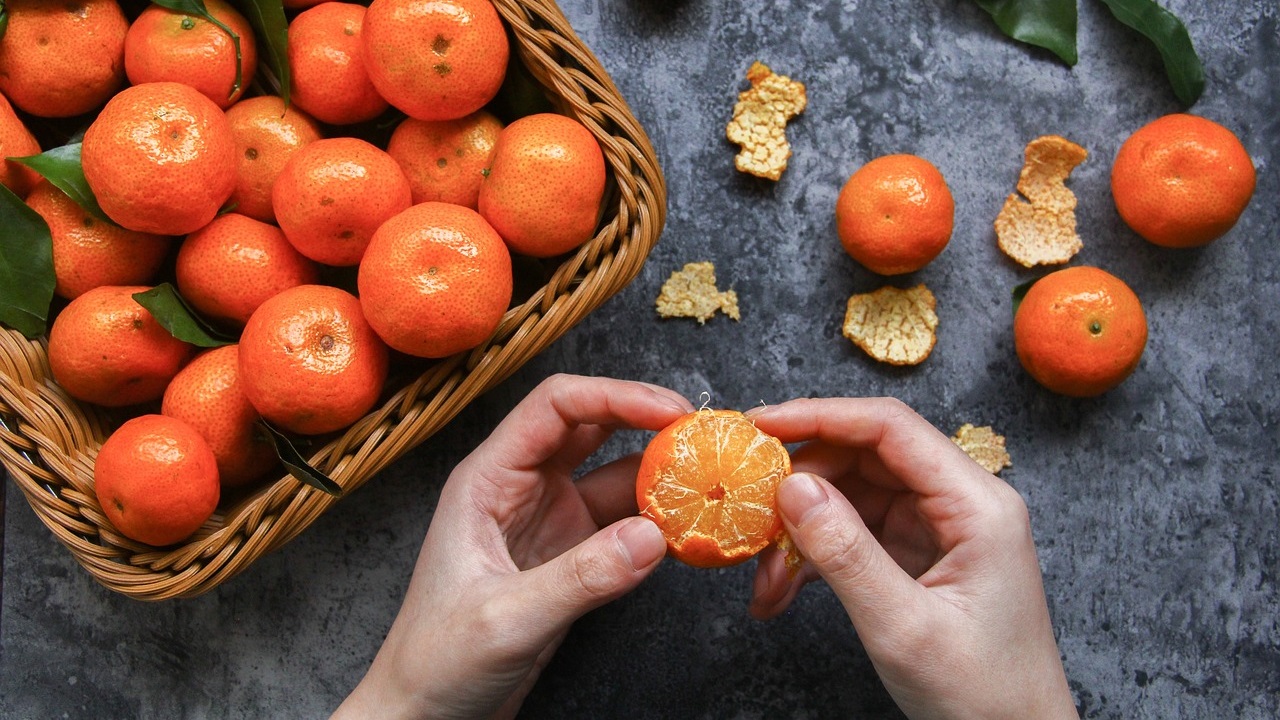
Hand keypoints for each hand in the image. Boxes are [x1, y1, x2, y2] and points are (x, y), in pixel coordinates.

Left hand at [332, 374, 691, 719]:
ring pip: (614, 476)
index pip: (555, 407)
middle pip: (592, 428)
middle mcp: (520, 489)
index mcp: (488, 480)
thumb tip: (654, 535)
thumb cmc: (435, 663)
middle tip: (704, 437)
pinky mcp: (569, 558)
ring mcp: (548, 522)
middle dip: (648, 424)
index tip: (672, 412)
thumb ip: (581, 578)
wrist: (422, 716)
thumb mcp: (506, 620)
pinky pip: (621, 524)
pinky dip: (656, 522)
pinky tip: (687, 529)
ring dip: (659, 478)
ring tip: (709, 483)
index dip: (616, 397)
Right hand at [747, 398, 1075, 718]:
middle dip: (801, 488)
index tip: (759, 426)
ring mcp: (937, 528)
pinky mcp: (917, 555)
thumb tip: (791, 487)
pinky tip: (781, 591)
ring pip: (850, 497)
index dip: (820, 416)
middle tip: (749, 517)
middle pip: (863, 458)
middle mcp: (959, 503)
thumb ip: (845, 554)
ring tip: (765, 580)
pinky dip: (813, 558)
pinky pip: (853, 534)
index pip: (891, 428)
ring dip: (799, 533)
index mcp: (977, 505)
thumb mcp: (904, 627)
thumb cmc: (983, 696)